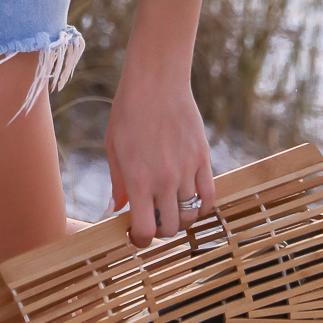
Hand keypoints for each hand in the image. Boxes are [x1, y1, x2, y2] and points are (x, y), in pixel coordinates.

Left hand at [104, 61, 214, 248]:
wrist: (156, 81)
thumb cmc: (128, 111)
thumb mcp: (113, 146)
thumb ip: (117, 182)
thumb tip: (116, 210)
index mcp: (138, 179)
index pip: (145, 231)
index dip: (140, 240)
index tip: (137, 236)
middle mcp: (164, 179)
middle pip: (170, 228)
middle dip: (160, 230)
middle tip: (154, 218)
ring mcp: (186, 170)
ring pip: (190, 216)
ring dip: (180, 218)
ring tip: (171, 207)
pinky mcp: (203, 159)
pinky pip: (209, 197)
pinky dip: (201, 206)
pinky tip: (191, 200)